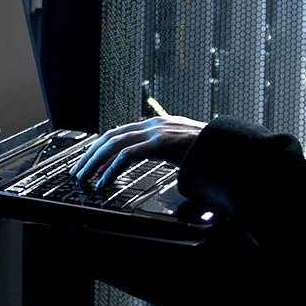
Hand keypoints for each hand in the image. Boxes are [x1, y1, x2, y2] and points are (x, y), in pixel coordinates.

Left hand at [71, 115, 204, 194]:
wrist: (228, 146)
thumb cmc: (209, 151)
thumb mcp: (181, 151)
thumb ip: (163, 154)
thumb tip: (152, 165)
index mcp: (157, 125)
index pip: (120, 132)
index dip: (100, 146)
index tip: (88, 161)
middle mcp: (154, 124)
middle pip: (110, 136)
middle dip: (90, 154)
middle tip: (77, 170)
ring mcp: (157, 132)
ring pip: (113, 144)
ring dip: (94, 161)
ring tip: (83, 177)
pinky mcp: (161, 143)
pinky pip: (127, 155)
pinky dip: (111, 169)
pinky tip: (104, 181)